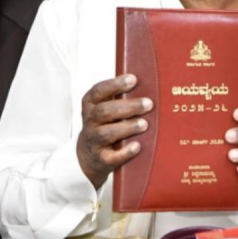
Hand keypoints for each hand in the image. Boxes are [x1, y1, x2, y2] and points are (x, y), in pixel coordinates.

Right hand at [76, 74, 152, 188]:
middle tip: (148, 104)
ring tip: (144, 124)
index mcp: (91, 105)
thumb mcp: (105, 108)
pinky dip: (124, 152)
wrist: (88, 155)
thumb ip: (120, 97)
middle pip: (104, 111)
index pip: (98, 91)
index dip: (115, 85)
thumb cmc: (104, 125)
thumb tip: (149, 85)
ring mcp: (94, 141)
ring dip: (127, 127)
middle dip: (127, 107)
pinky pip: (111, 157)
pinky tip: (137, 146)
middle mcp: (90, 122)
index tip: (133, 79)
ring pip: (106, 133)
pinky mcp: (101, 159)